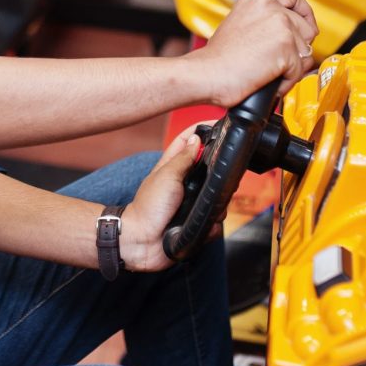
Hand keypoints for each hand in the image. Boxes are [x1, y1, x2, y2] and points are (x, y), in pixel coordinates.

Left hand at [119, 126, 206, 272]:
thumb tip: (197, 139)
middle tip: (223, 174)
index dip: (201, 130)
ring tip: (209, 206)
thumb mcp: (167, 176)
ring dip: (216, 202)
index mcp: (173, 167)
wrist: (142, 242)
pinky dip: (212, 224)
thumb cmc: (149, 207)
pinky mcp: (195, 224)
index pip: (188, 141)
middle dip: (218, 173)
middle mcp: (184, 184)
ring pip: (215, 196)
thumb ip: (183, 158)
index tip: (218, 123)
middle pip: (208, 169)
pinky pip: (213, 221)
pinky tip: (206, 225)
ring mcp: (190, 204)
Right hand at [197, 0, 319, 107]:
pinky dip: (288, 80)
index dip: (303, 12)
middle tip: (286, 59)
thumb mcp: (240, 25)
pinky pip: (300, 68)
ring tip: (270, 72)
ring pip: (307, 49)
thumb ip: (264, 22)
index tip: (305, 25)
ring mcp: (279, 23)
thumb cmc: (218, 59)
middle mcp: (269, 5)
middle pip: (307, 25)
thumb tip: (291, 34)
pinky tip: (269, 80)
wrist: (207, 73)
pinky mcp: (286, 44)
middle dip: (301, 47)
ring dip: (293, 66)